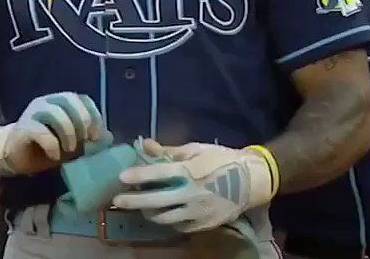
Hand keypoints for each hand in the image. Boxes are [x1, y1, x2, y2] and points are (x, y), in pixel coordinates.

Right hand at [0, 92, 103, 174]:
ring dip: (68, 132)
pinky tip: (55, 155)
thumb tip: (109, 137)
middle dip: (82, 120)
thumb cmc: (48, 148)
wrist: (17, 157)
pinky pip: (40, 130)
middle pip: (69, 100)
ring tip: (70, 149)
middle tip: (86, 140)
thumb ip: (89, 138)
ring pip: (55, 112)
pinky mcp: (23, 127)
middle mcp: (48, 102)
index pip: (82, 98)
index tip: (97, 135)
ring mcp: (34, 112)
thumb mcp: (73, 144)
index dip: (93, 114)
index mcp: (62, 102)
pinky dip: (52, 144)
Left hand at [111, 140, 274, 232]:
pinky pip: (179, 226)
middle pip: (156, 201)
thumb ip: (169, 150)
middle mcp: (192, 193)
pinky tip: (164, 214)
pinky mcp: (204, 225)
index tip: (121, 177)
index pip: (159, 173)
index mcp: (190, 171)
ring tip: (140, 208)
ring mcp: (198, 212)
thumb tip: (145, 144)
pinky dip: (168, 220)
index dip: (139, 175)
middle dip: (134, 202)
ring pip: (165, 217)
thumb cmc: (221, 159)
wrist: (252, 180)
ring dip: (149, 212)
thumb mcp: (196, 149)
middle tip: (117, 201)